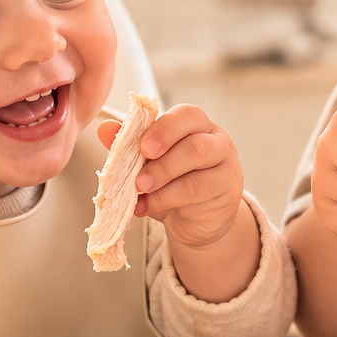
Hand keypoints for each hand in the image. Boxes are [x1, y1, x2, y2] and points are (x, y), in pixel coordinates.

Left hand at [98, 104, 243, 249]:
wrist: (196, 220)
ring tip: (140, 192)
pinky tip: (148, 207)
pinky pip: (199, 191)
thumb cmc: (173, 184)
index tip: (142, 147)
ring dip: (164, 179)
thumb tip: (105, 129)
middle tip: (139, 177)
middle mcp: (216, 140)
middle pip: (195, 142)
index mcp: (196, 125)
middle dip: (163, 159)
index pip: (186, 115)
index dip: (163, 129)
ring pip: (198, 168)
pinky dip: (167, 200)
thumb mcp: (149, 164)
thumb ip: (130, 145)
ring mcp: (227, 165)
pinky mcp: (230, 190)